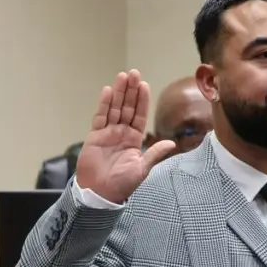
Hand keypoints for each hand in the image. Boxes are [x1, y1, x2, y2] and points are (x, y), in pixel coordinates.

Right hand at [76, 71, 177, 202]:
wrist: (101, 193)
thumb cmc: (122, 184)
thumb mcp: (142, 168)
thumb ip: (155, 153)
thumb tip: (171, 143)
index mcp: (134, 139)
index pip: (139, 115)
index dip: (141, 100)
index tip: (144, 85)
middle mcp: (121, 133)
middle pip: (126, 107)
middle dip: (130, 91)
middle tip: (133, 73)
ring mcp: (107, 133)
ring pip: (114, 108)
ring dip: (118, 92)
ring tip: (123, 76)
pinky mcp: (94, 136)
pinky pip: (100, 117)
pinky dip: (104, 104)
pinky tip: (107, 91)